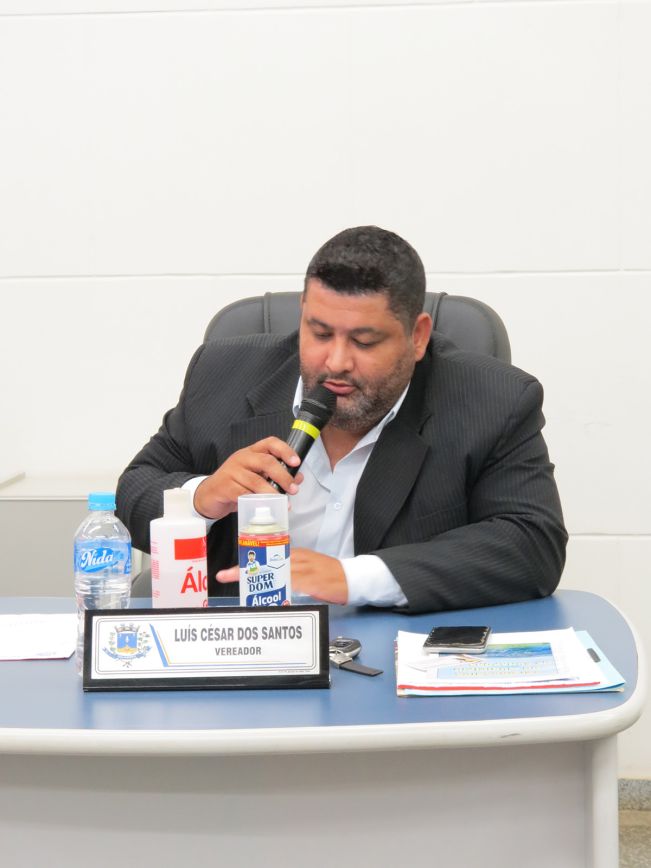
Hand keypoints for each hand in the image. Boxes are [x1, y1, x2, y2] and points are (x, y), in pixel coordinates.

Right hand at [194, 437, 303, 520]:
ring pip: (256, 481)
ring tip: (282, 502)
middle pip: (266, 461)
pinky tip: (265, 507)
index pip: (270, 443)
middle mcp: (242, 458)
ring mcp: (232, 472)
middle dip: (283, 476)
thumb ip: (275, 476)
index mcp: (251, 452)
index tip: (296, 462)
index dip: (285, 450)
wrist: (208, 495)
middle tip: (293, 489)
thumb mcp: (256, 477)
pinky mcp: (225, 487)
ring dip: (272, 492)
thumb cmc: (235, 484)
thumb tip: (298, 478)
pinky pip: (244, 494)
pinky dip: (257, 501)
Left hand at [215, 547, 348, 604]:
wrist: (352, 578)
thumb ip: (289, 573)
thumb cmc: (330, 575)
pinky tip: (271, 594)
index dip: (247, 564)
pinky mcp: (312, 580)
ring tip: (243, 587)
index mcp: (295, 555)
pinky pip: (293, 583)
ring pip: (275, 572)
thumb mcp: (307, 568)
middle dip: (245, 570)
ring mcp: (304, 569)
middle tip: (226, 575)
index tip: (228, 571)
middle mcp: (297, 559)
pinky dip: (280, 588)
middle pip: (266, 564)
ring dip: (258, 579)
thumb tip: (270, 584)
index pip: (266, 557)